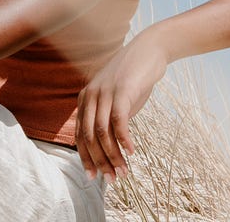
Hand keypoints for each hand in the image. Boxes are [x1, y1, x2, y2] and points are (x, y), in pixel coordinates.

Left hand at [75, 33, 169, 181]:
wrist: (150, 49)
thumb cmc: (135, 78)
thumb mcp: (117, 100)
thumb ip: (109, 119)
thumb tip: (109, 147)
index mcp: (85, 100)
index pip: (80, 136)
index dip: (86, 159)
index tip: (94, 177)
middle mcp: (90, 96)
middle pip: (89, 138)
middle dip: (100, 162)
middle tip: (112, 180)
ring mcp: (104, 92)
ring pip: (103, 133)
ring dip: (113, 156)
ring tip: (123, 172)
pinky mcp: (121, 90)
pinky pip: (118, 121)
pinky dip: (124, 140)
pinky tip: (132, 152)